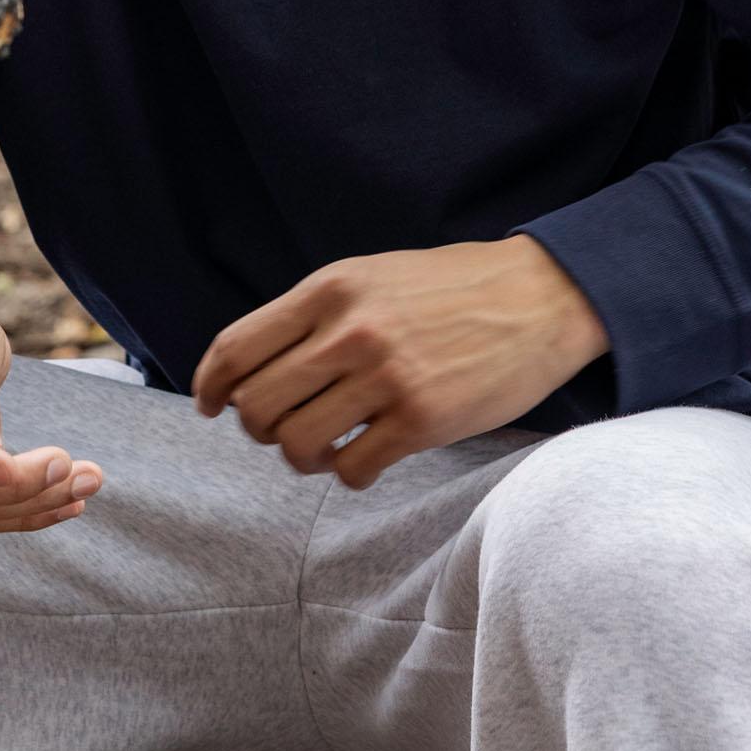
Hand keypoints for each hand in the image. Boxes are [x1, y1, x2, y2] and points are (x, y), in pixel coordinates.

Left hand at [191, 237, 608, 489]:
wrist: (542, 296)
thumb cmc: (453, 287)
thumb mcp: (374, 276)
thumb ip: (318, 314)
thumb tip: (253, 368)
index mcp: (331, 288)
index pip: (237, 347)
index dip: (209, 385)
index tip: (209, 405)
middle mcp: (351, 330)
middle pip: (257, 405)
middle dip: (258, 428)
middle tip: (280, 429)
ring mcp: (387, 377)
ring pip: (297, 445)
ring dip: (301, 457)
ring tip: (327, 446)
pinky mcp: (423, 420)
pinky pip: (353, 470)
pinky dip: (349, 474)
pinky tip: (367, 458)